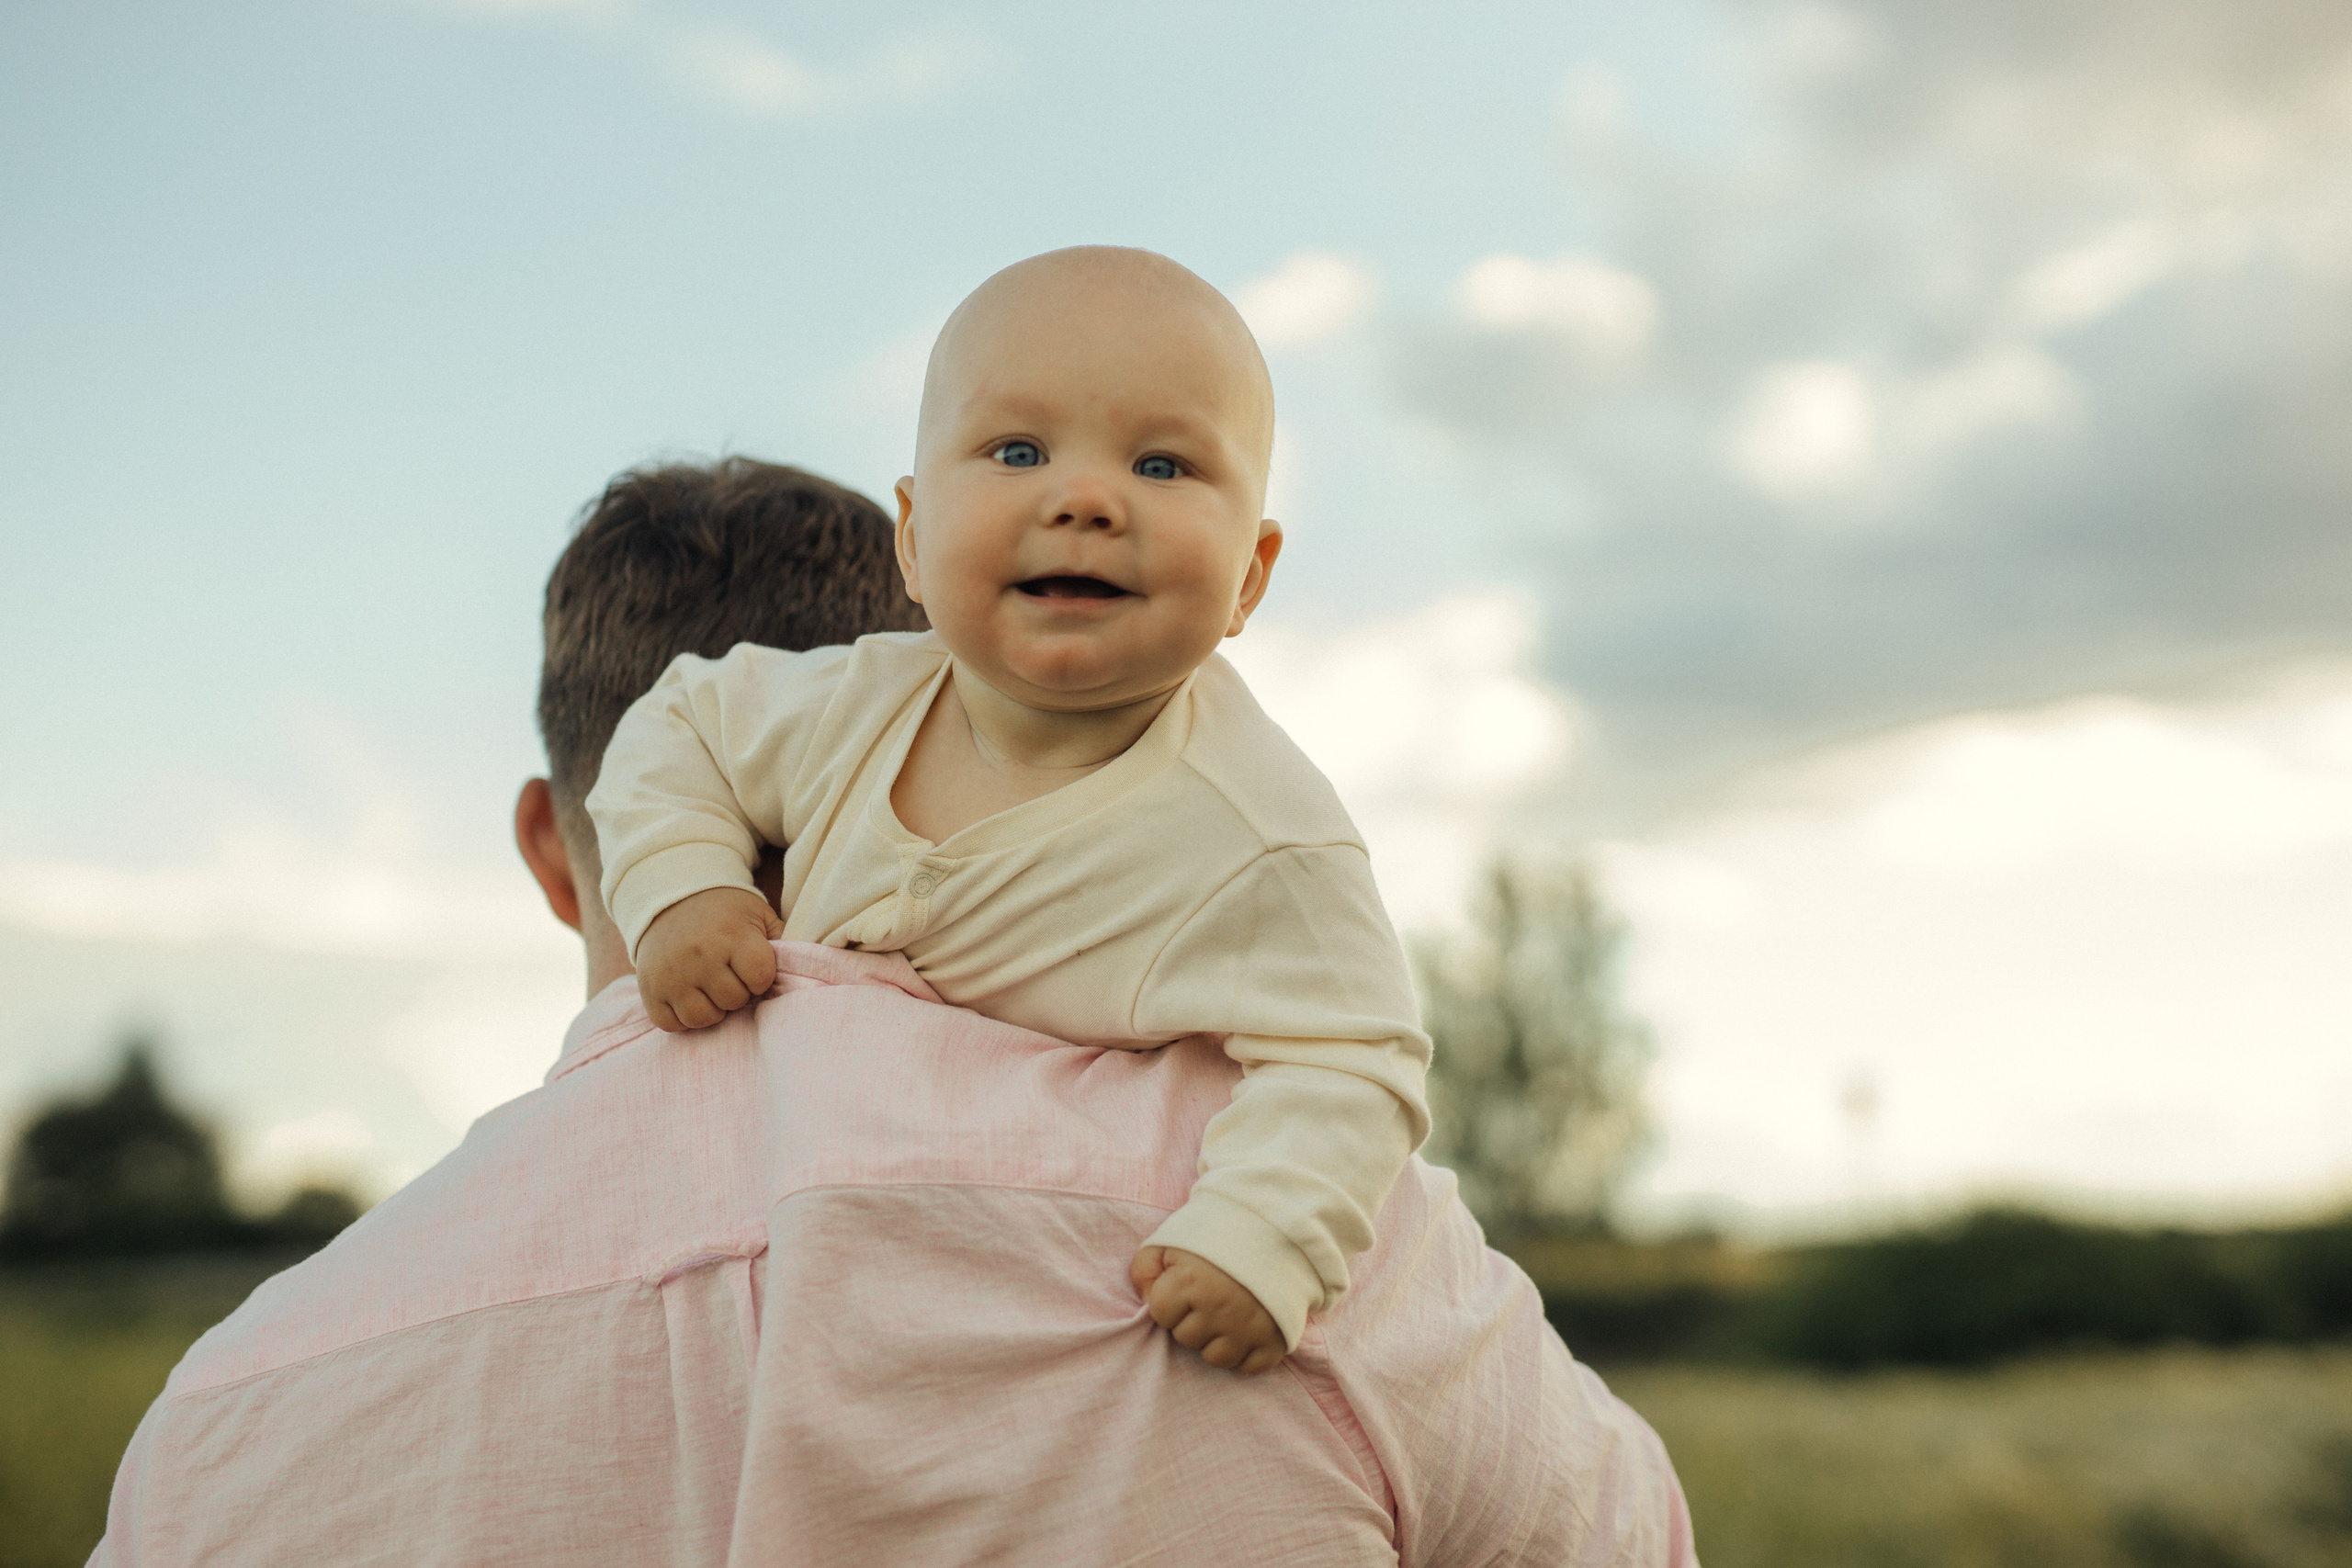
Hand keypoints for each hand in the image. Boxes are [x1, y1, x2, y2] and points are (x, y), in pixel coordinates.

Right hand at [636, 887, 782, 1031]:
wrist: (672, 898)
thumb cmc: (726, 913)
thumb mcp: (759, 915)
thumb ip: (783, 942)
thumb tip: (809, 971)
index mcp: (732, 935)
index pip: (761, 977)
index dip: (762, 978)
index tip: (753, 968)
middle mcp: (699, 955)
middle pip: (733, 1000)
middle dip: (737, 992)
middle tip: (730, 975)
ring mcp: (671, 974)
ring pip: (703, 1018)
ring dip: (713, 1009)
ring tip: (711, 988)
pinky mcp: (649, 989)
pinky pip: (672, 1024)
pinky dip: (683, 1017)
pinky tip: (690, 996)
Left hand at [1130, 1246, 1285, 1374]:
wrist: (1276, 1225)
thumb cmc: (1216, 1233)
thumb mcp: (1169, 1240)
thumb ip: (1144, 1269)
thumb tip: (1145, 1301)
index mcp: (1191, 1282)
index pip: (1161, 1315)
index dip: (1169, 1300)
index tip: (1184, 1284)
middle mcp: (1220, 1309)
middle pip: (1186, 1339)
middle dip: (1192, 1320)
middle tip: (1210, 1294)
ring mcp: (1250, 1327)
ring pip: (1216, 1358)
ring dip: (1217, 1339)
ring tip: (1227, 1311)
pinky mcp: (1275, 1339)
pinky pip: (1250, 1366)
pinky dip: (1247, 1351)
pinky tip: (1247, 1326)